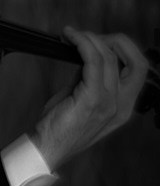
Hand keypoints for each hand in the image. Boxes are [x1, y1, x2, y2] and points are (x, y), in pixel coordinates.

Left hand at [31, 27, 148, 171]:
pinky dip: (83, 45)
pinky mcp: (92, 100)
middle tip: (90, 37)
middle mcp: (122, 106)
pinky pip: (93, 62)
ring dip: (91, 39)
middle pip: (136, 61)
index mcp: (123, 107)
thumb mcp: (80, 99)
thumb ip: (89, 78)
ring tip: (72, 35)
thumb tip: (86, 53)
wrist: (46, 149)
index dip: (124, 49)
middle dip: (116, 41)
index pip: (138, 70)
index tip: (100, 41)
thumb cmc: (58, 127)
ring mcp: (109, 104)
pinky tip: (70, 39)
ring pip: (110, 58)